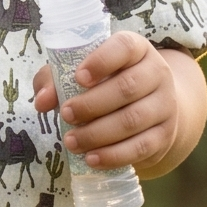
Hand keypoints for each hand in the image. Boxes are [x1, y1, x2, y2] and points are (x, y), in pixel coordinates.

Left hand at [33, 32, 206, 181]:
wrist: (150, 109)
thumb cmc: (107, 85)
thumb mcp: (82, 74)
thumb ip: (56, 80)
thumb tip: (41, 101)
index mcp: (137, 50)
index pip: (125, 47)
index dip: (102, 60)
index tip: (78, 78)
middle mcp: (157, 73)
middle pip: (127, 87)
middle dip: (92, 104)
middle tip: (66, 114)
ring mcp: (165, 105)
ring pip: (133, 120)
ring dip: (98, 133)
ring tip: (71, 141)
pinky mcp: (164, 135)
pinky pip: (140, 147)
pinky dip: (113, 155)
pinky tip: (91, 158)